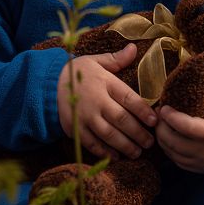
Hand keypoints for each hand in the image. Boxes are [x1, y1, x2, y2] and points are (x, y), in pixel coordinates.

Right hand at [58, 44, 156, 159]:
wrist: (49, 84)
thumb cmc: (78, 72)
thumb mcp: (96, 61)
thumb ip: (116, 59)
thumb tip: (134, 48)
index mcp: (104, 82)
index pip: (129, 98)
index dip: (143, 110)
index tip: (154, 120)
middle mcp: (96, 100)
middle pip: (121, 119)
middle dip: (138, 133)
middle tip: (150, 143)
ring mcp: (85, 116)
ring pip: (109, 134)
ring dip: (125, 145)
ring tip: (137, 152)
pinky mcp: (75, 129)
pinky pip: (92, 143)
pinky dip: (105, 152)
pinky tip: (117, 156)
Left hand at [155, 80, 203, 173]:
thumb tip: (190, 71)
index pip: (184, 126)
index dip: (170, 116)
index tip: (164, 105)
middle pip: (172, 141)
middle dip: (161, 125)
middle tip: (160, 112)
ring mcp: (201, 163)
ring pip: (170, 152)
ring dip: (162, 137)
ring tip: (162, 122)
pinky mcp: (198, 170)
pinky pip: (175, 161)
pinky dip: (169, 148)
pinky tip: (170, 135)